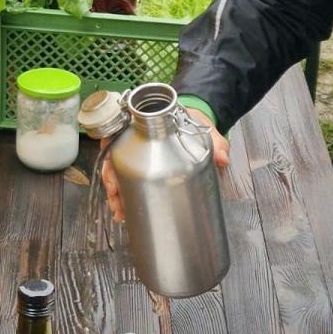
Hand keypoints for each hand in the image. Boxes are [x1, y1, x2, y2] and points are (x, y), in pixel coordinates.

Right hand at [100, 107, 229, 223]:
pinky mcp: (141, 166)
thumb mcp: (202, 128)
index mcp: (140, 125)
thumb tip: (222, 159)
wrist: (193, 123)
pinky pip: (127, 179)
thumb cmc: (190, 121)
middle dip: (111, 183)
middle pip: (113, 161)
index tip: (112, 176)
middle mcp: (132, 138)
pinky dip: (124, 195)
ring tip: (119, 212)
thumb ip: (215, 142)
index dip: (110, 158)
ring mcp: (136, 153)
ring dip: (115, 194)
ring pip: (117, 173)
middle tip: (117, 201)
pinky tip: (124, 210)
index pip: (115, 139)